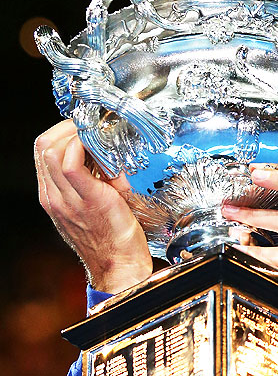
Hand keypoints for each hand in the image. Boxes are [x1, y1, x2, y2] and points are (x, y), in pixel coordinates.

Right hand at [34, 120, 151, 293]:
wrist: (119, 267)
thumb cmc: (112, 238)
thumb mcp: (95, 205)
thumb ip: (96, 181)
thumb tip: (110, 156)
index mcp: (54, 197)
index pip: (44, 152)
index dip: (62, 133)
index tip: (83, 126)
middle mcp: (54, 197)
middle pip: (43, 146)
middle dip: (65, 127)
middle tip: (90, 124)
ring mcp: (68, 200)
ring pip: (52, 151)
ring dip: (75, 133)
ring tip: (95, 132)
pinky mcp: (89, 200)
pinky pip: (73, 165)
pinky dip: (83, 148)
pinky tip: (100, 146)